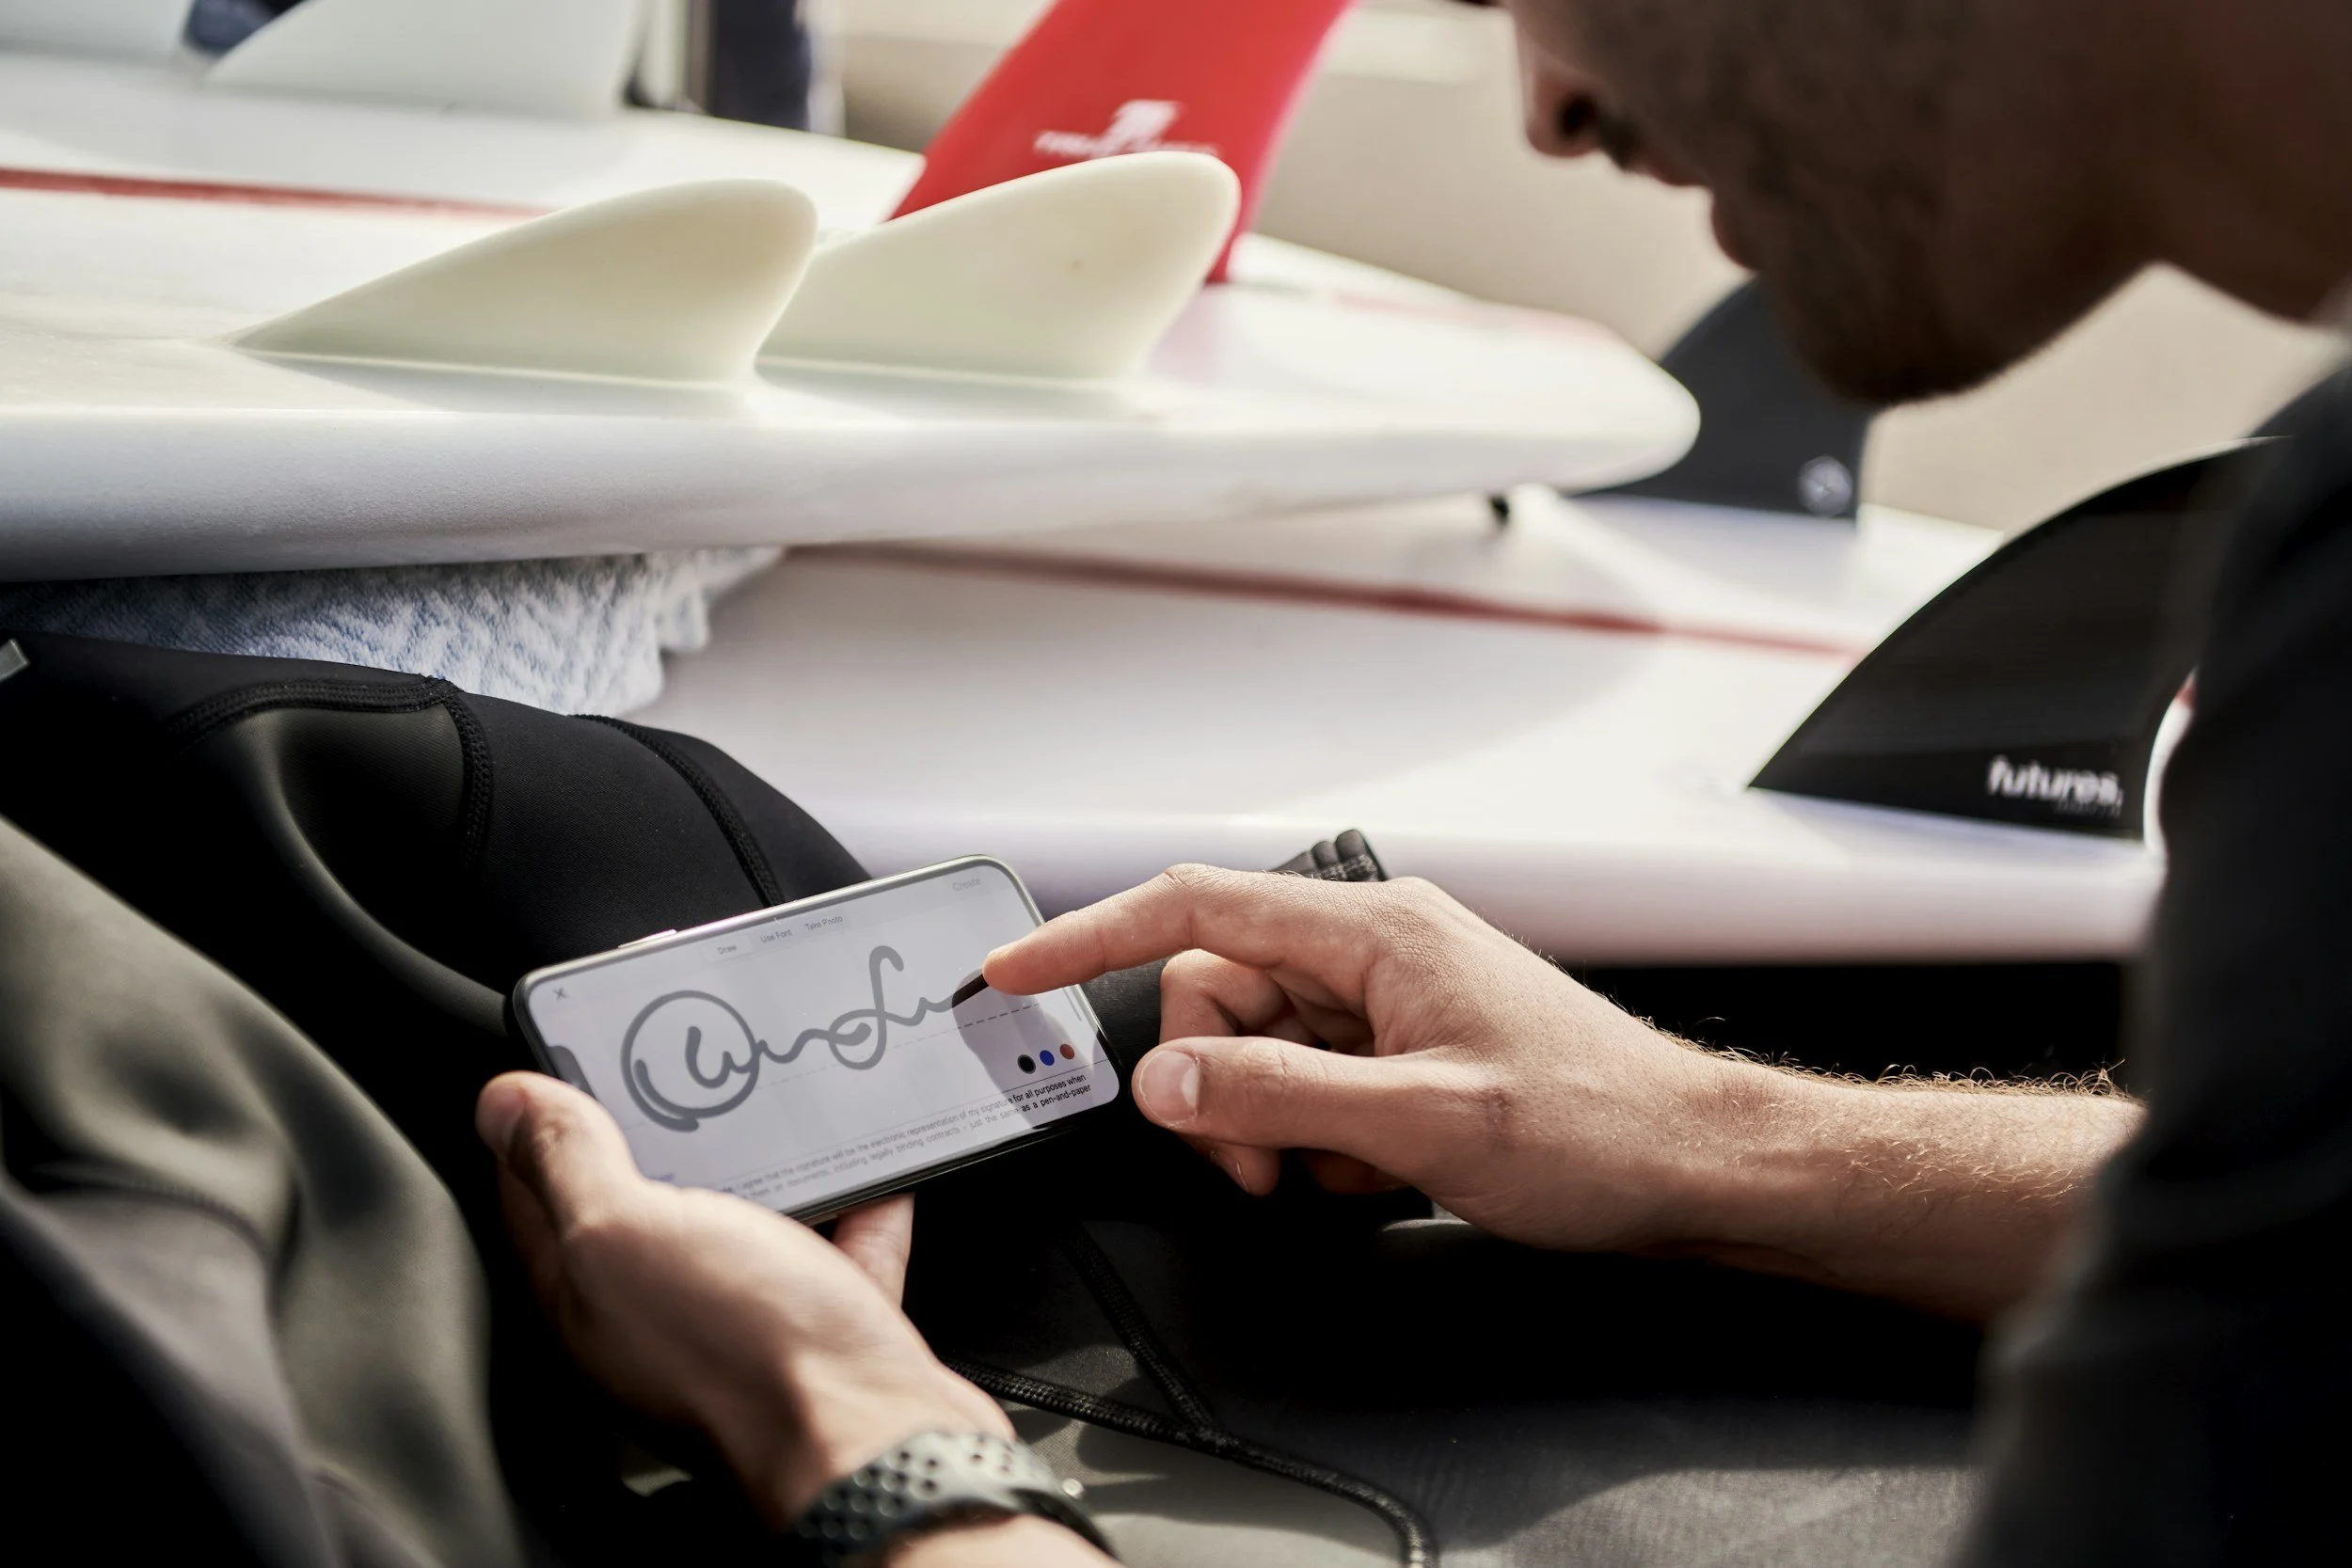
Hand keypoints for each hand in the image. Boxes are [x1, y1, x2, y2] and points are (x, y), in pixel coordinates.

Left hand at [475, 1073, 1009, 1523]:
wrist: (875, 1439)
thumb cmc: (746, 1356)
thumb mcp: (624, 1230)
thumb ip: (566, 1163)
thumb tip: (503, 1104)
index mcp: (588, 1292)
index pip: (536, 1190)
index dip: (544, 1114)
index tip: (572, 1049)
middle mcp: (658, 1314)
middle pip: (644, 1202)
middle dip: (658, 1129)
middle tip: (679, 1061)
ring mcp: (745, 1322)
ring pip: (744, 1223)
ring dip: (760, 1164)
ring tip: (772, 1101)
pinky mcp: (826, 1328)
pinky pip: (837, 1251)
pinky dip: (855, 1207)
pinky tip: (871, 1171)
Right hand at [984, 866, 1731, 1253]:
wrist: (1695, 1166)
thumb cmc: (1599, 1127)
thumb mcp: (1423, 1124)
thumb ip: (1278, 1096)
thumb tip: (1163, 1076)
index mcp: (1374, 931)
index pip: (1194, 909)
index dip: (1088, 936)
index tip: (1013, 971)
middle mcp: (1373, 950)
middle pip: (1216, 997)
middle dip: (1212, 1088)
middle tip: (1258, 1167)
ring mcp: (1388, 1001)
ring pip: (1255, 1051)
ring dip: (1265, 1126)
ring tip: (1337, 1175)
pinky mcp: (1402, 1050)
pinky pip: (1306, 1086)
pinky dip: (1313, 1140)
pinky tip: (1376, 1171)